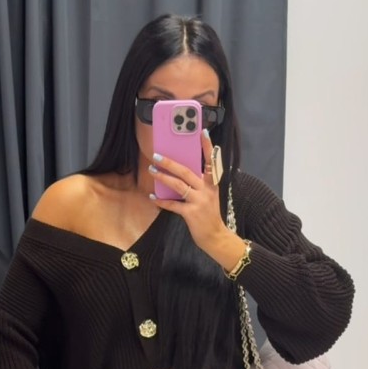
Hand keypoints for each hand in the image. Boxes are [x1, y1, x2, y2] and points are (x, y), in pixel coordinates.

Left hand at [148, 130, 226, 253]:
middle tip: (157, 156)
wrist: (215, 236)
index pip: (211, 161)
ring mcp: (199, 202)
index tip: (202, 132)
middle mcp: (206, 190)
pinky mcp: (191, 214)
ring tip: (152, 170)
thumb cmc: (209, 214)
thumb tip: (180, 172)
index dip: (207, 147)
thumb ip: (199, 184)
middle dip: (170, 163)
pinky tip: (153, 198)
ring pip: (179, 185)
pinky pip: (173, 205)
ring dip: (163, 177)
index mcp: (212, 183)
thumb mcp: (209, 195)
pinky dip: (162, 201)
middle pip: (187, 172)